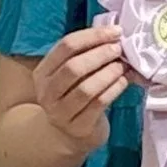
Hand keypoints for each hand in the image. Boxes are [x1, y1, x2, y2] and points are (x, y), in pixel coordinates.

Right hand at [33, 21, 130, 152]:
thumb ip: (85, 55)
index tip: (115, 32)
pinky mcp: (78, 127)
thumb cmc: (73, 96)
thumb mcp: (69, 75)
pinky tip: (123, 81)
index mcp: (43, 73)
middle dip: (100, 54)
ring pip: (87, 88)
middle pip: (73, 67)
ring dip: (109, 73)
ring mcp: (61, 113)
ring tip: (122, 66)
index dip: (93, 36)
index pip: (66, 46)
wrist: (67, 135)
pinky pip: (99, 103)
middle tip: (118, 49)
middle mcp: (47, 93)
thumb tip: (114, 35)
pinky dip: (114, 89)